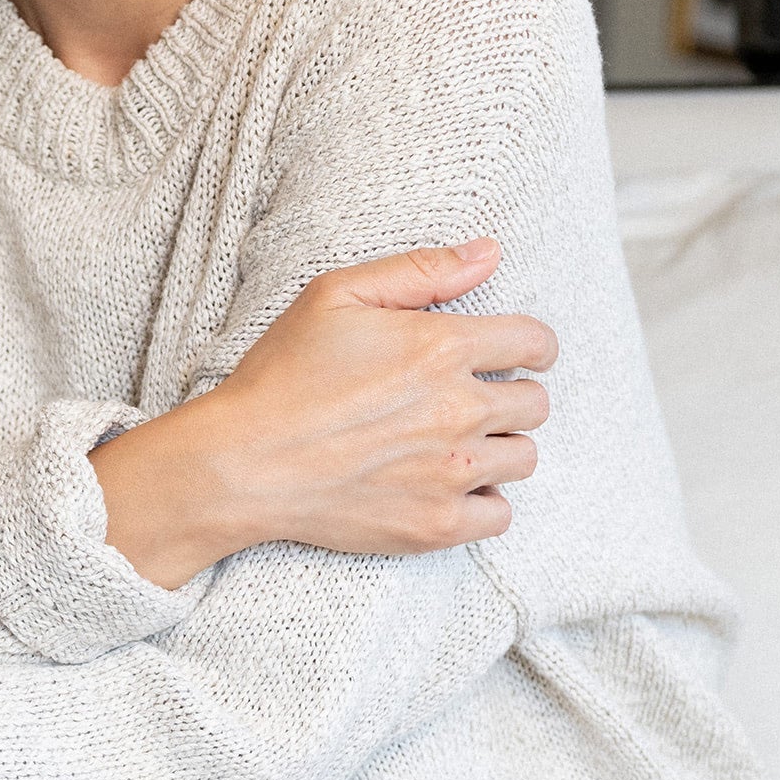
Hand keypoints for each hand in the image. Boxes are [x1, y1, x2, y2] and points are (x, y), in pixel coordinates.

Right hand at [89, 238, 553, 588]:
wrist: (243, 463)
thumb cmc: (282, 374)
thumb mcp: (337, 295)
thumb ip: (422, 270)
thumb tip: (489, 253)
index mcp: (442, 347)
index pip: (536, 344)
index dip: (530, 346)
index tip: (513, 355)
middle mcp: (459, 411)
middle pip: (535, 404)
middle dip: (511, 394)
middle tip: (469, 399)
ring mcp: (452, 473)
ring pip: (524, 458)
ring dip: (499, 447)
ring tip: (455, 443)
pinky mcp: (437, 526)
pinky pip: (501, 515)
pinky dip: (482, 502)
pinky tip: (447, 486)